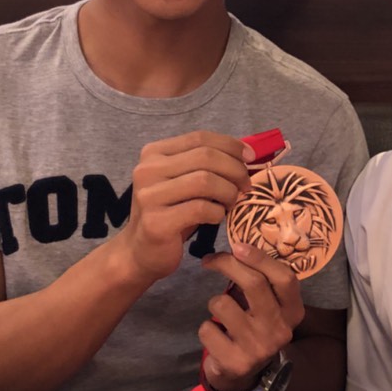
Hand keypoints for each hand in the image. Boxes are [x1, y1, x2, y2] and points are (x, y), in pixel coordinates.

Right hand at [111, 131, 252, 285]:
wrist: (141, 252)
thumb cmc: (170, 214)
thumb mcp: (183, 182)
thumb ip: (205, 164)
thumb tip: (246, 153)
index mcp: (153, 153)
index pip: (199, 138)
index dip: (230, 145)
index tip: (250, 158)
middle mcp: (147, 170)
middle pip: (205, 156)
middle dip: (235, 169)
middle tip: (246, 185)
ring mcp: (149, 196)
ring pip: (205, 181)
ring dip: (228, 192)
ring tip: (232, 202)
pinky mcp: (156, 222)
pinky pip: (201, 208)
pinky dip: (218, 212)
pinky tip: (217, 217)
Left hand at [197, 241, 302, 390]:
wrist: (244, 376)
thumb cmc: (253, 329)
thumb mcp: (267, 307)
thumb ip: (262, 282)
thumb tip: (239, 246)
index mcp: (293, 312)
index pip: (284, 278)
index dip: (260, 258)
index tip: (237, 245)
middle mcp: (280, 330)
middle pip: (254, 284)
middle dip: (228, 265)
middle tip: (211, 259)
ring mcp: (259, 348)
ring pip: (222, 304)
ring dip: (214, 303)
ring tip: (220, 314)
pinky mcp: (236, 362)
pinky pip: (207, 328)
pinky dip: (206, 328)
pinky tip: (216, 337)